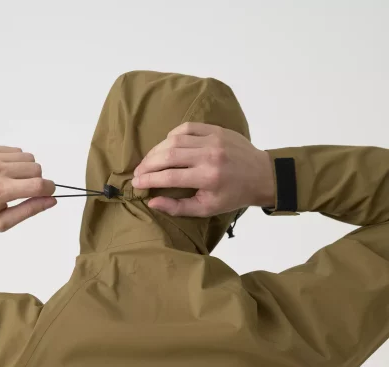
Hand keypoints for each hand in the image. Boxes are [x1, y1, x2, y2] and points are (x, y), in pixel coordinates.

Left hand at [0, 145, 55, 231]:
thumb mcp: (1, 221)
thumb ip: (29, 210)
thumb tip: (51, 200)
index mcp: (0, 191)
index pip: (39, 185)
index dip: (49, 189)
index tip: (47, 193)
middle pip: (37, 169)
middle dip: (37, 180)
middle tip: (24, 190)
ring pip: (29, 158)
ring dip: (27, 170)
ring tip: (14, 180)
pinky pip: (17, 151)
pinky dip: (17, 161)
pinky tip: (6, 172)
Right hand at [132, 122, 274, 216]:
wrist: (262, 176)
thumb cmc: (234, 195)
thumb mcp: (207, 208)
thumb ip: (178, 207)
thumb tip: (152, 201)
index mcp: (208, 178)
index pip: (169, 176)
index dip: (148, 179)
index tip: (135, 183)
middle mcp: (209, 156)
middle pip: (168, 155)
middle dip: (148, 164)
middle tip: (138, 172)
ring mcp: (213, 139)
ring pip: (174, 139)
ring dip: (157, 149)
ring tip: (149, 160)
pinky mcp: (216, 130)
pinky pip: (187, 127)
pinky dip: (173, 135)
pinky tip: (167, 145)